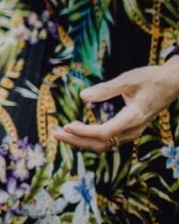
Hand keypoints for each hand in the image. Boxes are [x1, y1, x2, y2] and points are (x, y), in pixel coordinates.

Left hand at [53, 61, 178, 152]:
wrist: (172, 83)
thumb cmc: (151, 78)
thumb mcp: (128, 79)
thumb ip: (106, 89)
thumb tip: (82, 96)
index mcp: (134, 117)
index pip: (106, 133)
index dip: (84, 132)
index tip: (66, 125)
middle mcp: (134, 129)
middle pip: (102, 143)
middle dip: (77, 140)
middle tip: (55, 134)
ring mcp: (133, 131)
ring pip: (105, 144)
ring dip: (82, 141)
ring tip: (61, 133)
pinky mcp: (130, 129)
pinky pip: (108, 140)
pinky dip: (90, 139)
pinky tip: (76, 130)